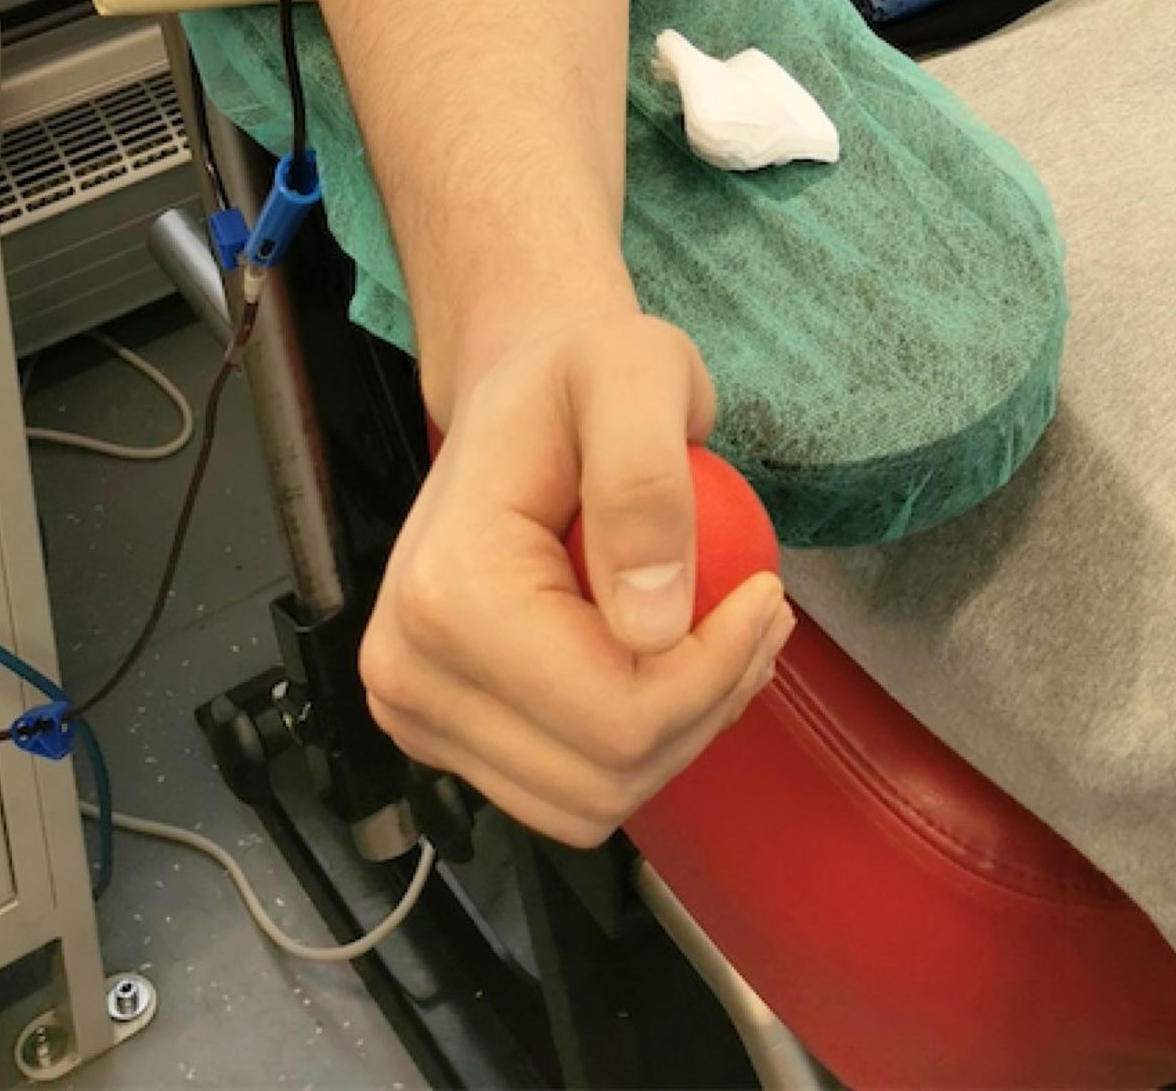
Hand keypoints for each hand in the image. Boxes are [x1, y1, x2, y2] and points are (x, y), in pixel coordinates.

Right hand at [359, 306, 795, 845]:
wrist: (516, 390)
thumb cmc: (577, 372)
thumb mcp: (636, 374)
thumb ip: (643, 482)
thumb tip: (653, 628)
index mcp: (446, 592)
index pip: (615, 717)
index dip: (716, 673)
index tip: (767, 592)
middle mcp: (408, 671)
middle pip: (606, 777)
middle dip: (706, 707)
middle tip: (756, 612)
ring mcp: (417, 712)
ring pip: (591, 802)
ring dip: (678, 733)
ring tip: (717, 634)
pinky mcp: (445, 733)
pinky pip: (567, 791)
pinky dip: (635, 744)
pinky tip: (667, 659)